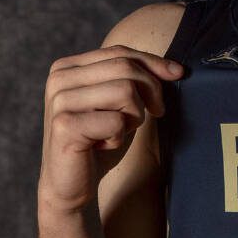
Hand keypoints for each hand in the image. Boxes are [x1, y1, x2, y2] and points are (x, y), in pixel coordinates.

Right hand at [38, 44, 184, 216]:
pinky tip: (102, 146)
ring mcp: (60, 101)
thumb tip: (175, 68)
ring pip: (125, 91)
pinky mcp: (65, 125)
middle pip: (125, 68)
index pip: (120, 52)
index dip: (153, 63)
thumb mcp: (116, 104)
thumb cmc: (97, 142)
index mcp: (67, 67)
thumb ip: (132, 79)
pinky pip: (117, 121)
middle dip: (150, 91)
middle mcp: (59, 79)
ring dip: (133, 117)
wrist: (68, 185)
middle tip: (152, 114)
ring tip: (117, 132)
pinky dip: (119, 137)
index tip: (178, 73)